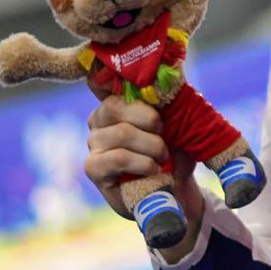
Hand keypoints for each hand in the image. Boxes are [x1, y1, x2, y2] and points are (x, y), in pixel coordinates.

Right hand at [85, 95, 203, 229]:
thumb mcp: (177, 125)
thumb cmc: (174, 151)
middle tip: (166, 142)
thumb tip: (173, 81)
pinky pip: (118, 158)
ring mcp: (93, 143)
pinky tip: (153, 170)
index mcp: (117, 103)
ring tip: (163, 158)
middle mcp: (98, 120)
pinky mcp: (92, 167)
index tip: (164, 121)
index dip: (146, 104)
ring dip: (152, 147)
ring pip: (122, 133)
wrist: (173, 188)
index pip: (121, 90)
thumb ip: (170, 104)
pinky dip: (143, 163)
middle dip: (151, 124)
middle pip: (117, 108)